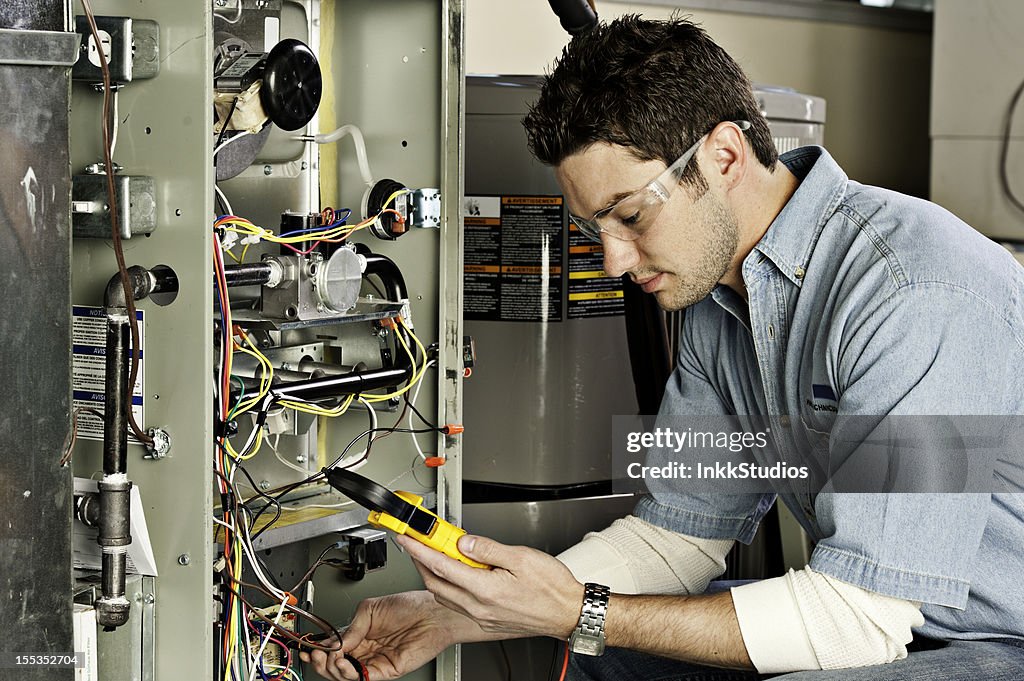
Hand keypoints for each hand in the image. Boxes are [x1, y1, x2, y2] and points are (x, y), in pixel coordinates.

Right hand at [299, 591, 467, 680]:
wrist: (432, 614)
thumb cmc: (410, 606)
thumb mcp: (371, 608)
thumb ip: (351, 627)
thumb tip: (335, 642)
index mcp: (360, 632)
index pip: (333, 646)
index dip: (319, 649)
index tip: (308, 648)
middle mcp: (365, 648)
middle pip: (335, 663)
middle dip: (321, 661)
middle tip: (316, 654)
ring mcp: (374, 660)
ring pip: (345, 674)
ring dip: (332, 668)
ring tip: (331, 657)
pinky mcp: (384, 671)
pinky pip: (362, 678)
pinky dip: (349, 674)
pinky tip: (344, 663)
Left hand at [398, 533, 583, 639]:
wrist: (568, 612)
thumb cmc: (552, 588)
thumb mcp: (522, 557)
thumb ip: (488, 548)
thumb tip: (463, 541)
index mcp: (485, 590)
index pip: (441, 566)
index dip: (419, 549)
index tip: (407, 537)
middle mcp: (480, 607)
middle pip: (436, 583)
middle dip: (420, 562)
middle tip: (417, 543)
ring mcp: (482, 617)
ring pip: (445, 595)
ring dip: (434, 575)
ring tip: (435, 554)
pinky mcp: (488, 621)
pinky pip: (458, 603)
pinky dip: (449, 586)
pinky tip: (457, 573)